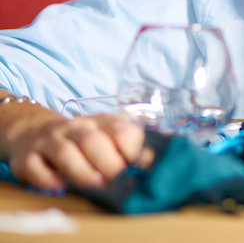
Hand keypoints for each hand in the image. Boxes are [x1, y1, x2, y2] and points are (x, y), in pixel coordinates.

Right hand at [1, 103, 147, 190]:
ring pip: (65, 153)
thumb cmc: (81, 141)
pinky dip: (49, 180)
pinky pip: (36, 168)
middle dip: (107, 163)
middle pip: (92, 140)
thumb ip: (128, 149)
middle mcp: (76, 128)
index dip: (131, 148)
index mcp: (101, 122)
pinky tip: (61, 186)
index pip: (121, 129)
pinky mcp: (27, 157)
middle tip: (114, 180)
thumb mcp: (106, 137)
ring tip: (94, 186)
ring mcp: (50, 141)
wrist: (35, 132)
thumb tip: (150, 161)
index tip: (135, 164)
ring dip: (81, 172)